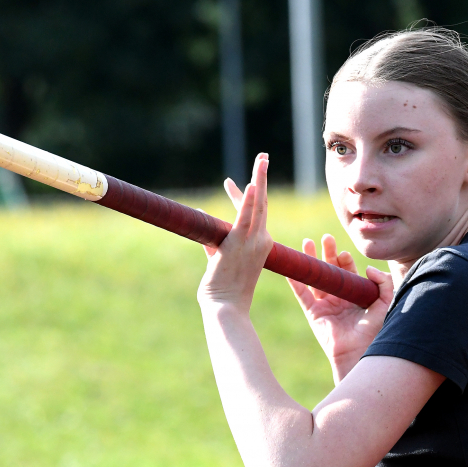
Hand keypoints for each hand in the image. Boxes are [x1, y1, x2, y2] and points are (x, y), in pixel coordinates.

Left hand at [197, 154, 272, 311]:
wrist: (227, 309)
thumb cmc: (223, 295)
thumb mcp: (218, 265)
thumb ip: (212, 248)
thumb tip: (204, 235)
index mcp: (260, 247)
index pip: (255, 215)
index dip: (247, 196)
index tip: (233, 182)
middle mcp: (261, 241)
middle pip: (262, 203)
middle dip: (262, 178)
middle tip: (263, 157)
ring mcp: (253, 242)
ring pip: (258, 204)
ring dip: (259, 179)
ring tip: (262, 158)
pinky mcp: (239, 244)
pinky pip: (245, 217)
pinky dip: (248, 200)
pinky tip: (251, 183)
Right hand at [287, 235, 394, 380]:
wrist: (358, 352)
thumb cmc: (372, 333)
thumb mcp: (384, 304)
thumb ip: (383, 283)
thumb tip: (368, 268)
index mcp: (354, 295)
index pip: (347, 271)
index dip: (345, 260)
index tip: (345, 254)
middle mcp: (338, 298)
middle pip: (330, 270)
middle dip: (328, 253)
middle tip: (326, 238)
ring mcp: (324, 305)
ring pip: (314, 278)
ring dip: (310, 260)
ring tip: (307, 242)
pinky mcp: (313, 313)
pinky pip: (302, 294)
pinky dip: (296, 281)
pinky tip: (292, 268)